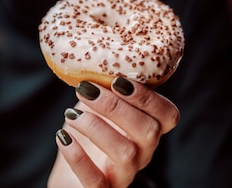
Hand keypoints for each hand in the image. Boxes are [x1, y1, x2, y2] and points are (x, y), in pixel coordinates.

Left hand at [47, 77, 179, 187]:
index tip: (118, 80)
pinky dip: (78, 157)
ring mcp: (124, 175)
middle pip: (148, 131)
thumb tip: (94, 55)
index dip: (148, 97)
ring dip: (96, 127)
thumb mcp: (97, 107)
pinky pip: (96, 180)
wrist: (69, 178)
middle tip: (86, 90)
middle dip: (116, 106)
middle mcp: (143, 154)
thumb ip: (104, 87)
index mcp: (147, 130)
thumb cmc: (87, 136)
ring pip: (125, 153)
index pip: (168, 115)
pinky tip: (63, 138)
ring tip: (70, 115)